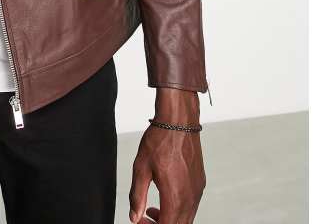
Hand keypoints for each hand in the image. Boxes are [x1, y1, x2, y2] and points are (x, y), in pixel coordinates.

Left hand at [128, 89, 204, 222]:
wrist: (179, 121)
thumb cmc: (159, 140)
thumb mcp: (141, 168)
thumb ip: (137, 195)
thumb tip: (134, 216)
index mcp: (175, 197)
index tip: (139, 220)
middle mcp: (190, 198)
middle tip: (144, 217)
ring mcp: (197, 191)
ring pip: (186, 218)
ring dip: (170, 218)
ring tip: (152, 208)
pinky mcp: (200, 183)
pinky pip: (191, 206)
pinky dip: (178, 208)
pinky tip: (165, 196)